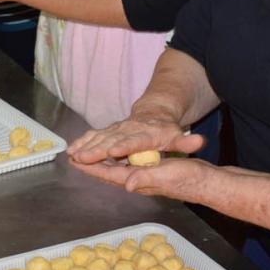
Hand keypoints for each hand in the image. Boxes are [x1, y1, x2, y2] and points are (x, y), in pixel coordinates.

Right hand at [68, 116, 204, 165]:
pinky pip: (93, 135)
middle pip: (111, 140)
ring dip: (85, 145)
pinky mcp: (108, 130)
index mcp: (146, 134)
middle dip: (96, 149)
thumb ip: (186, 142)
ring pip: (99, 137)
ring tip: (72, 154)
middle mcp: (128, 130)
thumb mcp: (178, 137)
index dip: (124, 146)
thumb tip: (198, 141)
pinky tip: (70, 149)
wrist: (154, 112)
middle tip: (81, 157)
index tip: (113, 151)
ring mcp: (117, 129)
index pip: (134, 141)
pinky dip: (82, 141)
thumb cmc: (166, 131)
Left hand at [71, 155, 212, 202]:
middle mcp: (138, 180)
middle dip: (91, 164)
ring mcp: (145, 177)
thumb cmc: (190, 178)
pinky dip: (117, 158)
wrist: (208, 182)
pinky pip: (128, 165)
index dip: (91, 166)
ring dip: (101, 162)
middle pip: (108, 172)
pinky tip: (113, 154)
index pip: (108, 174)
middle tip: (73, 155)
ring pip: (116, 169)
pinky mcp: (152, 171)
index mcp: (139, 180)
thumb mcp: (168, 174)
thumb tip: (128, 184)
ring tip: (86, 155)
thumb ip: (147, 177)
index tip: (74, 160)